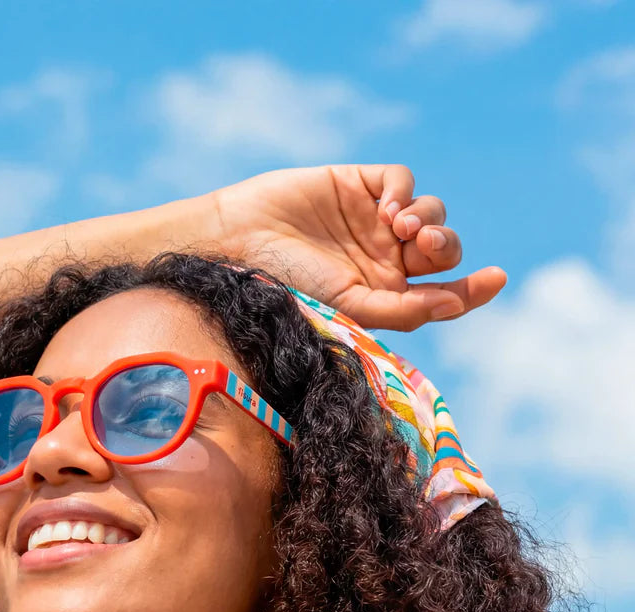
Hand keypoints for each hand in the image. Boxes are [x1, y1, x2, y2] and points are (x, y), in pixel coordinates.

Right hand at [208, 164, 506, 330]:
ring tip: (396, 227)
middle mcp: (383, 259)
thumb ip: (402, 309)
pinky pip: (402, 180)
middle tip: (420, 246)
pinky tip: (386, 208)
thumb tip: (454, 304)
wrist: (238, 241)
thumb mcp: (347, 306)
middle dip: (442, 247)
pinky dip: (405, 191)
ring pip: (430, 213)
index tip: (496, 278)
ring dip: (426, 219)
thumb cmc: (287, 284)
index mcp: (383, 295)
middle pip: (441, 249)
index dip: (472, 289)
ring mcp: (372, 220)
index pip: (441, 293)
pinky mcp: (358, 183)